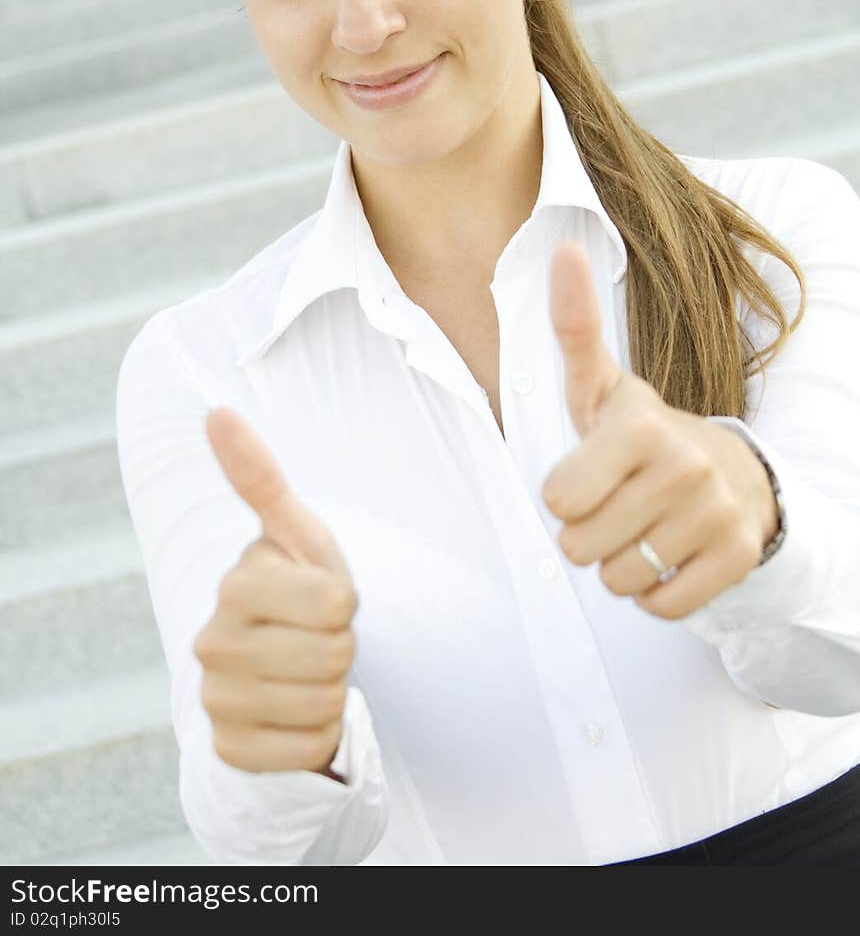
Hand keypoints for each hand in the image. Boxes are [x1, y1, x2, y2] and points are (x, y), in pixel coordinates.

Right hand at [194, 406, 358, 775]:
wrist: (278, 666)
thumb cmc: (297, 588)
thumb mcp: (296, 533)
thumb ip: (260, 476)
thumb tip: (216, 411)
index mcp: (235, 584)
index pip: (337, 601)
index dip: (345, 601)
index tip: (324, 597)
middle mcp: (212, 644)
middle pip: (335, 655)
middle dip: (341, 647)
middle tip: (316, 638)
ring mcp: (216, 701)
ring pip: (326, 704)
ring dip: (332, 692)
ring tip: (306, 673)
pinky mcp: (229, 751)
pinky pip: (310, 749)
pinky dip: (318, 735)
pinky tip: (295, 714)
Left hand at [541, 242, 779, 618]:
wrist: (731, 472)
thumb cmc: (644, 434)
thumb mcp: (603, 385)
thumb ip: (574, 327)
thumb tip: (561, 249)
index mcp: (642, 425)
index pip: (560, 499)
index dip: (564, 496)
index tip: (588, 476)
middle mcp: (684, 467)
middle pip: (580, 547)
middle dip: (587, 535)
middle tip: (615, 505)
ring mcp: (716, 514)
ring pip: (619, 581)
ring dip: (620, 564)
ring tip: (641, 526)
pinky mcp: (737, 558)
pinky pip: (661, 606)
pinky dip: (655, 592)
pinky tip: (669, 553)